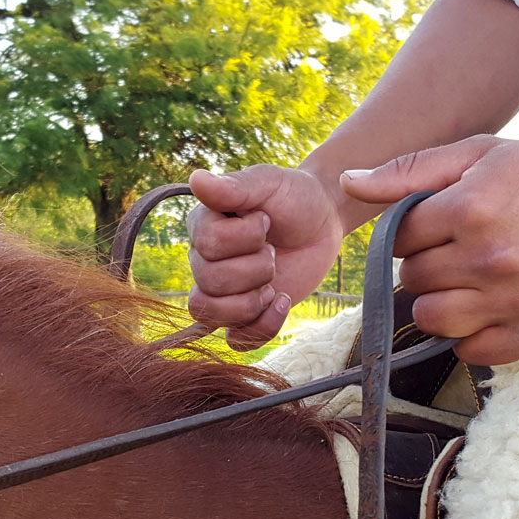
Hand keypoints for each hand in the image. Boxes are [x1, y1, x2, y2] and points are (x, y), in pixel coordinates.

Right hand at [186, 165, 347, 349]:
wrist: (323, 220)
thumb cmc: (294, 196)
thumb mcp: (269, 182)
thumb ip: (234, 186)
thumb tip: (195, 178)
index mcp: (203, 225)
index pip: (207, 245)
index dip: (245, 237)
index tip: (266, 219)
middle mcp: (204, 259)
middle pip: (209, 281)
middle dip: (256, 268)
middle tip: (274, 250)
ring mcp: (223, 291)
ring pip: (211, 315)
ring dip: (251, 301)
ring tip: (273, 282)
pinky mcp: (244, 315)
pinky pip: (236, 340)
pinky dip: (263, 326)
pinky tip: (282, 300)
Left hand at [340, 134, 518, 364]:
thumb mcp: (486, 152)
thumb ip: (413, 170)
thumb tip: (348, 182)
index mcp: (469, 209)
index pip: (399, 240)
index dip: (415, 232)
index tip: (441, 225)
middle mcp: (488, 259)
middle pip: (412, 281)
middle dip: (427, 266)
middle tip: (460, 252)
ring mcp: (514, 301)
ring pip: (434, 320)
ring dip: (441, 303)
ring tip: (470, 282)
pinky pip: (473, 352)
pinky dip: (472, 335)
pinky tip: (492, 307)